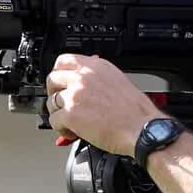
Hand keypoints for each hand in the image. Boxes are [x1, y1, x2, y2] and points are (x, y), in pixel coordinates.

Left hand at [45, 54, 163, 155]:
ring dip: (58, 113)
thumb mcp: (118, 80)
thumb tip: (86, 76)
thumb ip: (98, 76)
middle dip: (54, 93)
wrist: (141, 128)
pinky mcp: (70, 114)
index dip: (59, 72)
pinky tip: (72, 132)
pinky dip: (60, 129)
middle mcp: (84, 77)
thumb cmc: (135, 110)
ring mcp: (75, 95)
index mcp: (96, 66)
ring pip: (51, 102)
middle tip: (60, 102)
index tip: (60, 81)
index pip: (65, 60)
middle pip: (53, 79)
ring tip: (70, 121)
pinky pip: (54, 120)